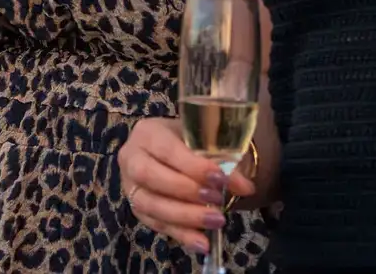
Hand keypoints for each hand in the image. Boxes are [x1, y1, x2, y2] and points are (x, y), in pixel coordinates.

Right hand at [118, 117, 255, 254]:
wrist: (178, 151)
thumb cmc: (191, 142)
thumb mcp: (207, 144)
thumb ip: (224, 162)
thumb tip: (246, 188)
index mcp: (148, 132)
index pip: (167, 150)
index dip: (193, 166)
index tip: (221, 179)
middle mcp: (131, 157)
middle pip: (150, 176)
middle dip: (186, 191)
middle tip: (218, 199)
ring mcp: (130, 185)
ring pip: (150, 204)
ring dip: (185, 216)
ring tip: (216, 221)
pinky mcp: (136, 208)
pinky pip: (156, 225)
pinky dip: (181, 235)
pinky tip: (202, 243)